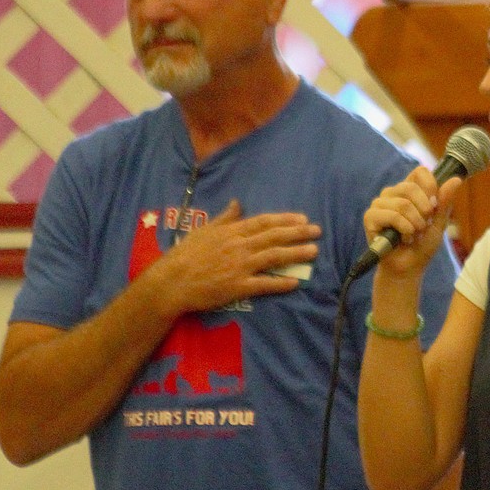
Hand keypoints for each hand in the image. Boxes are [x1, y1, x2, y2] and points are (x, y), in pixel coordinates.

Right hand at [148, 199, 319, 315]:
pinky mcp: (238, 287)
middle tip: (318, 231)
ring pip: (274, 257)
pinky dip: (280, 283)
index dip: (286, 220)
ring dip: (296, 253)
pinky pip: (264, 284)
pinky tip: (295, 282)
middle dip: (298, 233)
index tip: (303, 219)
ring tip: (313, 251)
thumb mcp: (204, 230)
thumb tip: (238, 202)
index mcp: (232, 232)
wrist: (171, 281)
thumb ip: (225, 217)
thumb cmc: (186, 254)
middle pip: (274, 237)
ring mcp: (240, 267)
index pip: (264, 222)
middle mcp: (239, 246)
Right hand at [363, 167, 461, 277]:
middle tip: (423, 227)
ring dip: (415, 224)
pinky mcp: (370, 217)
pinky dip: (404, 230)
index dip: (430, 188)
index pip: (420, 172)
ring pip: (403, 204)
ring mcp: (379, 204)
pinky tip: (403, 239)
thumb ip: (444, 201)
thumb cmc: (422, 244)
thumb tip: (456, 179)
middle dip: (424, 212)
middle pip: (411, 188)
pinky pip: (393, 216)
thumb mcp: (438, 222)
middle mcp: (392, 193)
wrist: (409, 267)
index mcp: (408, 189)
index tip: (433, 207)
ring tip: (413, 235)